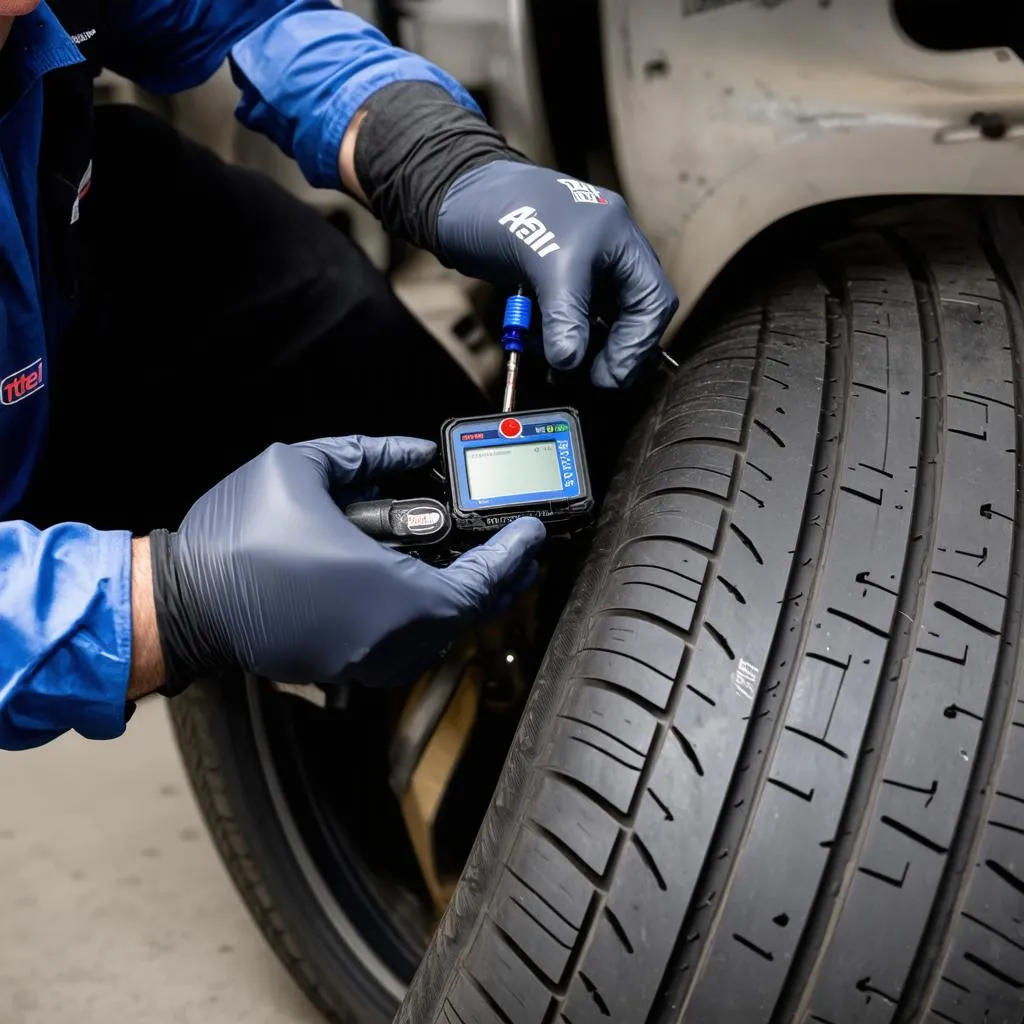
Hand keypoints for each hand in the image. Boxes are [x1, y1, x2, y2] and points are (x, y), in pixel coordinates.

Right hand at [148, 436, 545, 690]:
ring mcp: (368, 661)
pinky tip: (430, 589)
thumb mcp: (302, 469)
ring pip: (443, 635)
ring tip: (486, 567)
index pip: (482, 580)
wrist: (181, 602)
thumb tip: (410, 453)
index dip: (514, 553)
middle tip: (521, 550)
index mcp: (391, 594)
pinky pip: (410, 645)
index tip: (531, 530)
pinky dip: (433, 617)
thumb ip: (369, 454)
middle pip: (472, 615)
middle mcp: (390, 639)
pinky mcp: (345, 667)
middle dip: (503, 579)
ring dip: (469, 600)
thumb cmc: (236, 541)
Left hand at [436, 161, 678, 387]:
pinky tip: (539, 350)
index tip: (609, 374)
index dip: (636, 344)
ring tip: (556, 369)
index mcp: (619, 239)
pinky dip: (555, 341)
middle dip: (610, 352)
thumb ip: (565, 316)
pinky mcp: (552, 283)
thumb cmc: (504, 206)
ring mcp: (580, 270)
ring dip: (577, 351)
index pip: (652, 302)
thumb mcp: (544, 262)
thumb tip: (572, 360)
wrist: (455, 198)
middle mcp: (606, 255)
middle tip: (591, 379)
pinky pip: (565, 323)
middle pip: (629, 318)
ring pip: (595, 325)